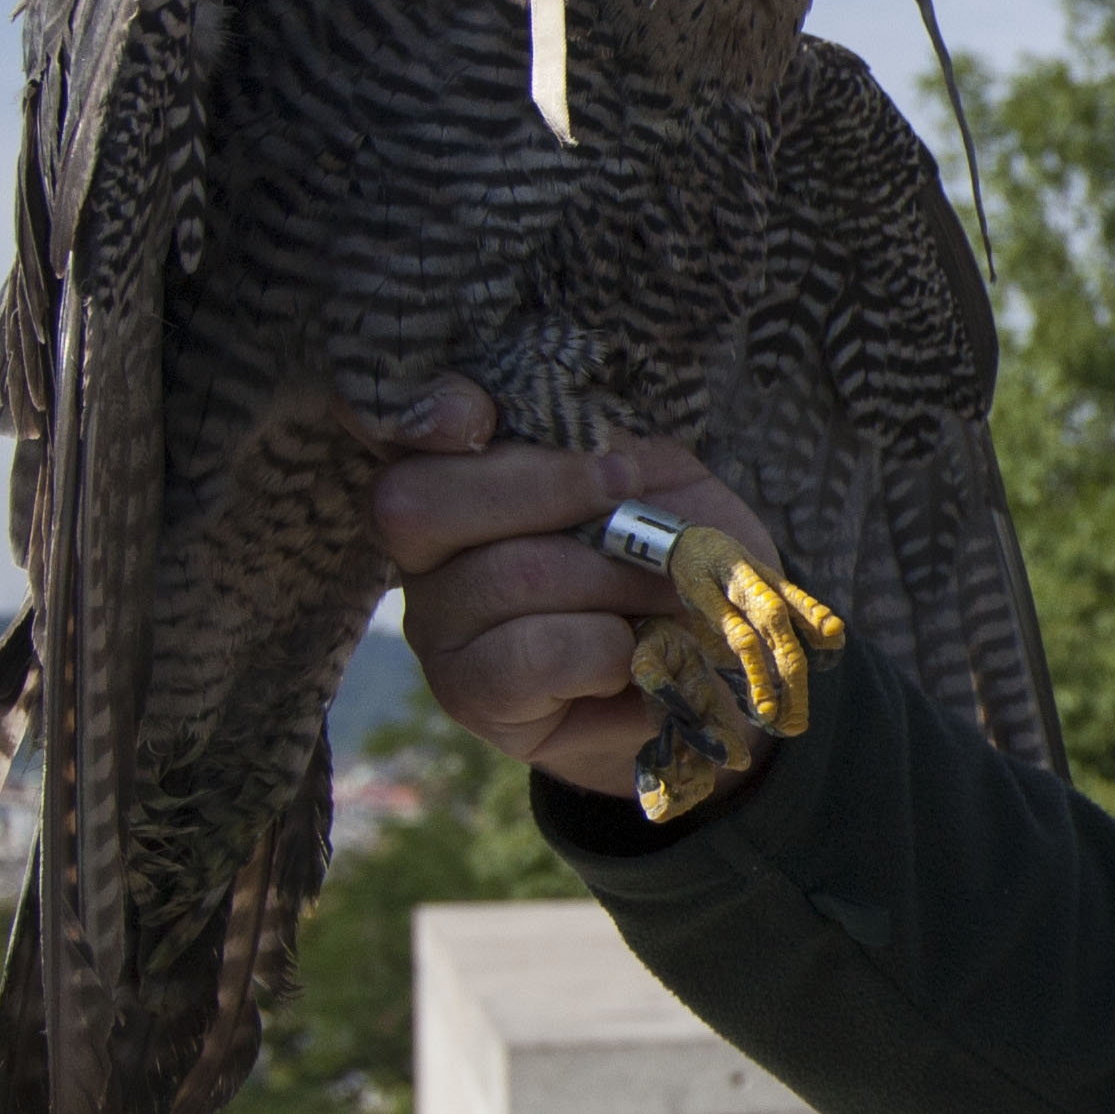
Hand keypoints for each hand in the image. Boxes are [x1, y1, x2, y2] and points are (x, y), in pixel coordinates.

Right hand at [366, 382, 799, 806]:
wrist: (715, 666)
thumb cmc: (674, 563)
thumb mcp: (658, 484)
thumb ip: (608, 450)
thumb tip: (592, 448)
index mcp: (455, 477)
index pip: (399, 430)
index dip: (424, 418)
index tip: (476, 417)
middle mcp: (423, 551)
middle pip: (423, 503)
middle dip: (550, 490)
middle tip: (633, 498)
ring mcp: (435, 627)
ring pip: (505, 576)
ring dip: (612, 579)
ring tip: (666, 594)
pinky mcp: (469, 696)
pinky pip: (529, 655)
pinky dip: (604, 648)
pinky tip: (634, 653)